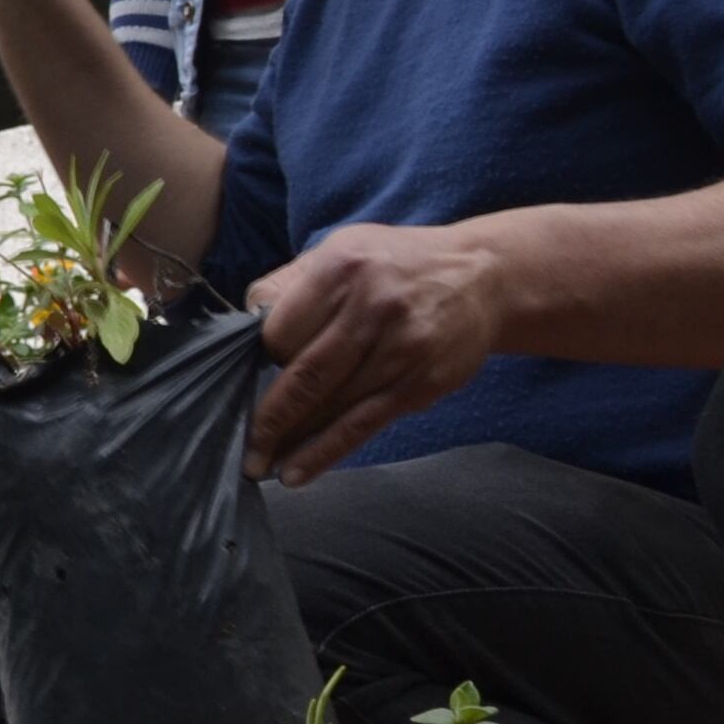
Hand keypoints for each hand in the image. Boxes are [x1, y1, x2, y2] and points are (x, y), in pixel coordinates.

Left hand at [245, 222, 511, 482]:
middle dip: (266, 417)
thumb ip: (289, 284)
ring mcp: (401, 349)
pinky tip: (296, 472)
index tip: (249, 374)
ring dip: (290, 440)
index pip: (279, 330)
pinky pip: (362, 424)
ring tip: (258, 464)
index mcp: (342, 269)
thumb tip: (242, 322)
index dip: (259, 358)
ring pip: (331, 405)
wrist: (483, 276)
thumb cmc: (395, 266)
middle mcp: (373, 308)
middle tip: (240, 446)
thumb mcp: (341, 250)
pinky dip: (325, 452)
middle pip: (304, 374)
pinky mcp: (421, 383)